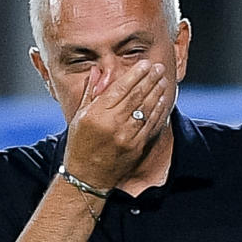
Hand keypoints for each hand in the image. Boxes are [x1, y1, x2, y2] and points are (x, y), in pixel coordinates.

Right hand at [63, 61, 171, 187]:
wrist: (87, 177)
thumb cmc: (80, 144)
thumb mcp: (79, 116)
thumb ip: (90, 92)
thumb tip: (98, 70)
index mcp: (97, 114)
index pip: (120, 88)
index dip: (135, 74)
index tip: (145, 64)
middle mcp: (113, 124)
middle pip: (136, 96)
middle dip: (150, 79)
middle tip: (158, 68)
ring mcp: (127, 137)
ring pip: (146, 109)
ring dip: (157, 92)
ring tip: (163, 80)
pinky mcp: (136, 147)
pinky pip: (151, 125)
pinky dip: (158, 111)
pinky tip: (162, 101)